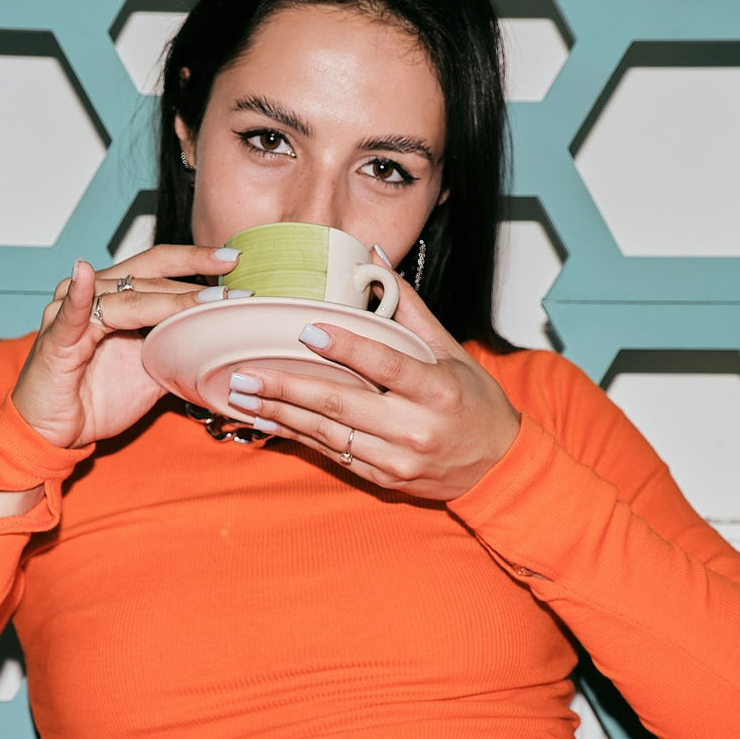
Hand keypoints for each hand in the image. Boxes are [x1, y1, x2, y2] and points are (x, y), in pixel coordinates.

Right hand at [11, 246, 241, 448]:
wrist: (55, 435)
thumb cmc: (96, 400)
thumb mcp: (151, 372)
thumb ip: (177, 349)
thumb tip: (220, 342)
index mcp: (114, 297)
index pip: (158, 268)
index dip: (195, 262)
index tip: (234, 261)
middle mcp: (91, 295)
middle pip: (147, 274)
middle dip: (194, 278)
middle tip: (234, 282)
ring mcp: (71, 314)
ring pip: (126, 297)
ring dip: (168, 297)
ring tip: (207, 299)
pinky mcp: (56, 339)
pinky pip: (70, 314)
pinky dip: (79, 295)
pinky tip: (86, 274)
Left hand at [226, 274, 520, 499]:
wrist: (497, 467)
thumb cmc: (475, 403)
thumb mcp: (451, 351)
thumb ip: (408, 308)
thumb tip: (374, 259)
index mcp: (437, 389)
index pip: (386, 364)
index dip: (346, 347)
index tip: (307, 330)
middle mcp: (416, 428)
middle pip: (342, 404)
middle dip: (287, 388)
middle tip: (245, 373)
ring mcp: (397, 459)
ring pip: (328, 434)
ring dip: (280, 414)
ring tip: (242, 396)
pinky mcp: (383, 479)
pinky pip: (332, 456)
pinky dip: (296, 437)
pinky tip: (267, 422)